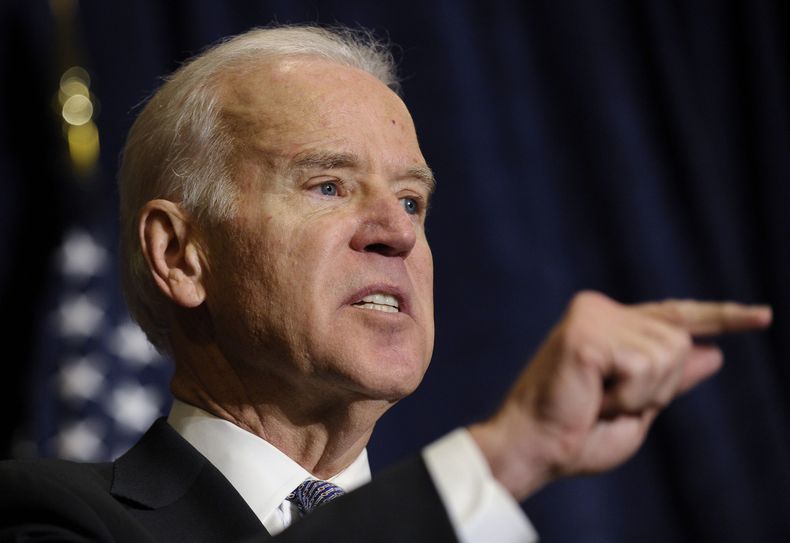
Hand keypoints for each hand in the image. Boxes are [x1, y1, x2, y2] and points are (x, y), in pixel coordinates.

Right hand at [469, 291, 771, 500]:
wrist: (536, 448)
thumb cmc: (576, 436)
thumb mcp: (639, 409)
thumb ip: (671, 380)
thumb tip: (713, 353)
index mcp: (610, 325)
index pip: (675, 315)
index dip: (722, 316)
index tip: (762, 316)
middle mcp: (601, 310)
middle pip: (679, 339)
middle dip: (659, 387)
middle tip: (609, 404)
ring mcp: (593, 315)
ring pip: (668, 351)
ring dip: (642, 393)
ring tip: (598, 402)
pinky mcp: (586, 330)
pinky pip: (644, 364)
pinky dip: (628, 396)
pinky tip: (593, 400)